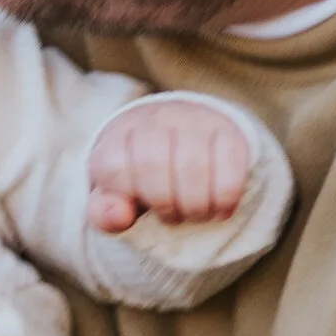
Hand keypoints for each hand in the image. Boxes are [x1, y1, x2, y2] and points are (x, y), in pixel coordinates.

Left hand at [89, 97, 254, 236]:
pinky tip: (220, 209)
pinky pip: (230, 166)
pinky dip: (225, 198)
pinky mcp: (228, 129)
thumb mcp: (113, 195)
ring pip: (193, 167)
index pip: (113, 168)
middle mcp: (153, 119)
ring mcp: (193, 120)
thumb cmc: (139, 177)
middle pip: (153, 167)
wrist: (179, 138)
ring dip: (195, 206)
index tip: (139, 204)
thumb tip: (120, 217)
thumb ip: (104, 211)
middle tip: (172, 215)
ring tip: (194, 213)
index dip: (128, 196)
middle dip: (164, 205)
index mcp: (117, 136)